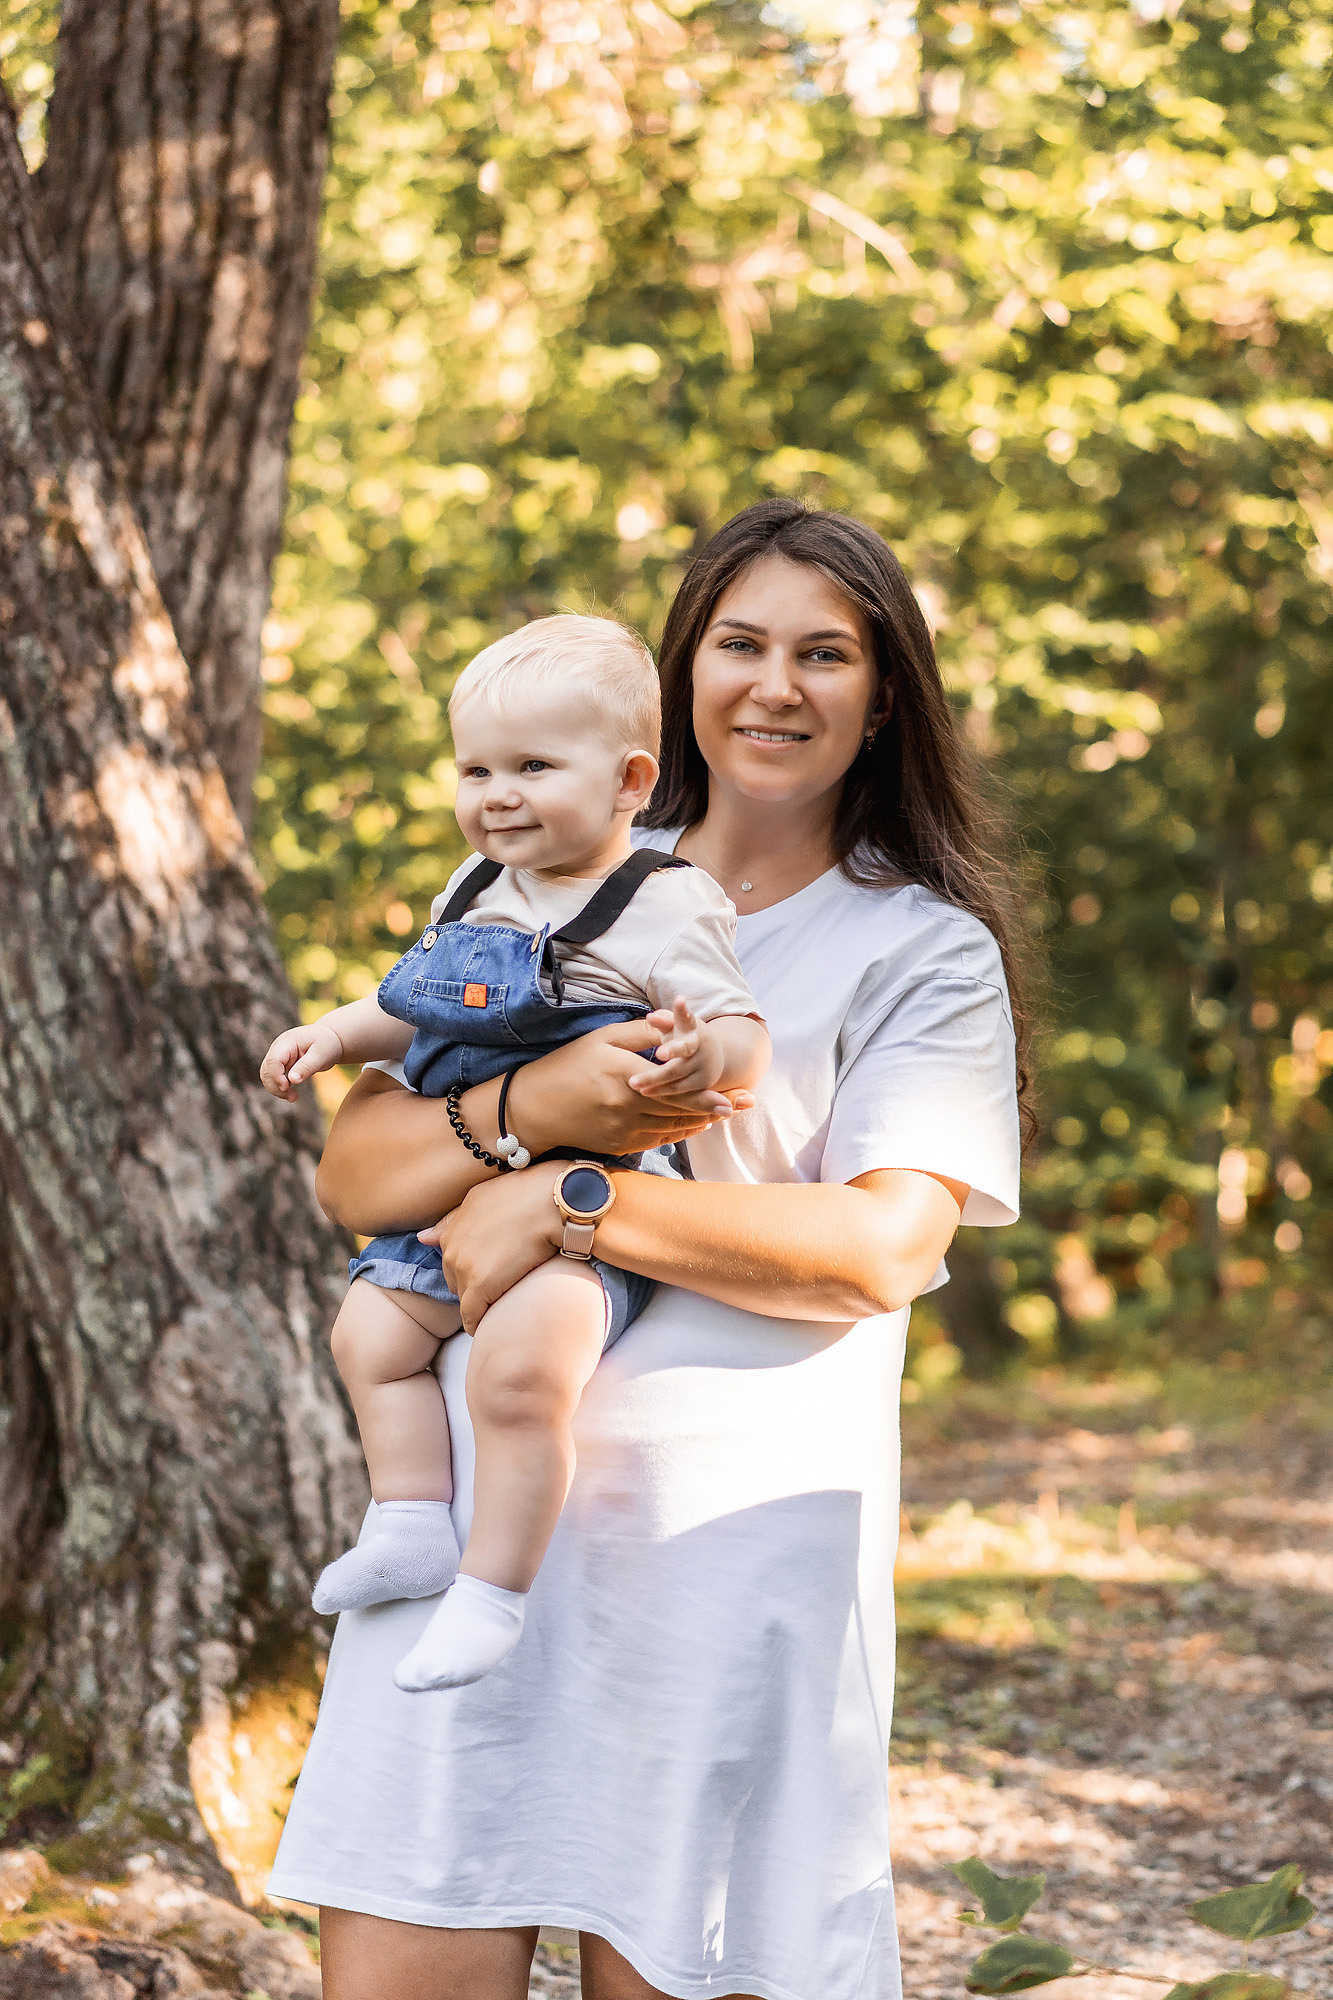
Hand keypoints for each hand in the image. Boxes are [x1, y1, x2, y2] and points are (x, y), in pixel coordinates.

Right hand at [260, 1022, 344, 1101]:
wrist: (330, 1038)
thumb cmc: (327, 1044)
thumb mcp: (321, 1055)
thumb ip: (306, 1067)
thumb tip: (292, 1080)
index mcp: (287, 1042)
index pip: (273, 1060)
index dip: (276, 1076)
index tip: (287, 1087)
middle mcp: (279, 1048)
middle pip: (267, 1070)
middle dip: (276, 1086)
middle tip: (293, 1097)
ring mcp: (279, 1055)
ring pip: (268, 1075)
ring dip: (277, 1089)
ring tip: (293, 1097)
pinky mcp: (282, 1063)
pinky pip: (275, 1077)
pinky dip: (281, 1087)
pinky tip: (292, 1094)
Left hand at [418, 1165, 564, 1333]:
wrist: (552, 1201)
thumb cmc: (526, 1193)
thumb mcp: (481, 1198)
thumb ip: (453, 1221)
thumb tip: (422, 1238)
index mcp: (452, 1229)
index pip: (453, 1264)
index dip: (473, 1270)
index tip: (491, 1273)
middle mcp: (451, 1249)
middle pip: (456, 1282)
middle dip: (473, 1286)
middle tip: (502, 1285)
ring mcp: (464, 1268)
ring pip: (465, 1299)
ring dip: (480, 1302)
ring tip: (503, 1300)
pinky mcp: (480, 1285)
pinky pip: (472, 1317)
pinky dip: (480, 1323)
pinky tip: (493, 1325)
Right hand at [506, 1020, 749, 1158]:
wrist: (533, 1108)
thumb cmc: (566, 1066)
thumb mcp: (601, 1038)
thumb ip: (640, 1033)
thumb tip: (673, 1026)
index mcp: (624, 1075)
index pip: (675, 1087)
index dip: (707, 1095)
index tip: (733, 1097)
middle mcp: (627, 1106)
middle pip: (681, 1110)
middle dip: (716, 1108)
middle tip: (745, 1106)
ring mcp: (623, 1130)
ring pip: (673, 1128)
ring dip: (702, 1122)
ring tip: (727, 1115)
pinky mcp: (618, 1144)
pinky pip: (658, 1140)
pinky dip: (679, 1133)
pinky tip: (695, 1126)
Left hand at [627, 1001, 722, 1098]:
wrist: (713, 1058)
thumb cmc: (685, 1037)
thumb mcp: (677, 1026)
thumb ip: (664, 1020)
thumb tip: (651, 1017)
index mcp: (692, 1027)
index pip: (687, 1017)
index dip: (683, 1010)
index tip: (679, 1001)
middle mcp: (700, 1045)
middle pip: (684, 1048)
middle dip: (673, 1050)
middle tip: (659, 1053)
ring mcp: (703, 1065)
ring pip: (677, 1073)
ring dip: (655, 1078)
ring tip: (633, 1082)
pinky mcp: (702, 1084)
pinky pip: (679, 1089)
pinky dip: (661, 1091)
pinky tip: (644, 1091)